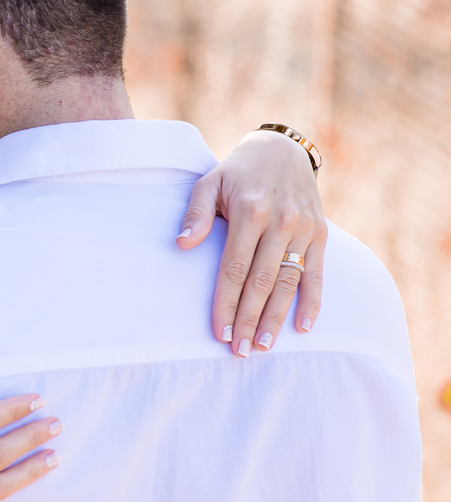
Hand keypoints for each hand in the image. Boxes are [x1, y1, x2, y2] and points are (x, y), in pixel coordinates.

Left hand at [177, 129, 326, 356]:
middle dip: (250, 319)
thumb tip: (182, 244)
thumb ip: (196, 214)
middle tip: (240, 351)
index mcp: (250, 211)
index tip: (219, 332)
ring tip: (264, 346)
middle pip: (262, 282)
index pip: (235, 268)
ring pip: (289, 282)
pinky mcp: (320, 234)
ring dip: (277, 318)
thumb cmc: (236, 173)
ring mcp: (303, 229)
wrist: (281, 151)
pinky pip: (317, 274)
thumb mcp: (208, 182)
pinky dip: (312, 302)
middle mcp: (281, 222)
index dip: (226, 303)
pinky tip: (303, 328)